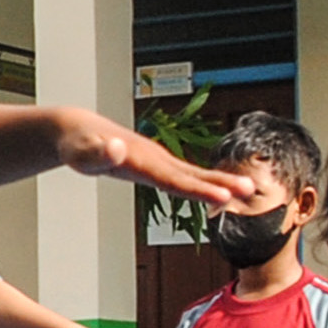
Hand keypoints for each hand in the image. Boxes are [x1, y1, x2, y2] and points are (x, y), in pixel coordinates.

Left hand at [53, 111, 240, 202]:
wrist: (78, 131)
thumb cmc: (77, 146)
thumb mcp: (81, 153)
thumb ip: (97, 153)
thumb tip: (114, 148)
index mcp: (140, 160)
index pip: (173, 179)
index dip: (198, 189)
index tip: (223, 196)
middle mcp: (154, 158)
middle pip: (191, 173)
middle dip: (220, 182)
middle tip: (250, 189)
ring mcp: (157, 160)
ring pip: (191, 172)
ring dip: (219, 181)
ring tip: (246, 190)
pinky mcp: (155, 164)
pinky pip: (184, 175)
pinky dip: (204, 183)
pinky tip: (218, 193)